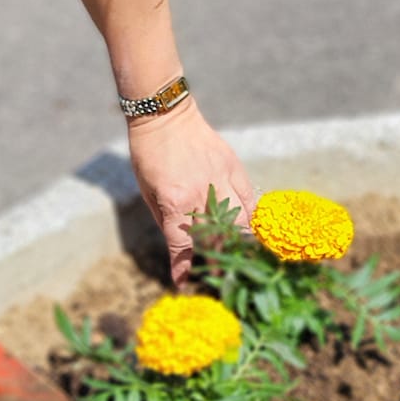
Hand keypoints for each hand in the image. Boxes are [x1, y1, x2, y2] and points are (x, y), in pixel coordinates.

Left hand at [126, 100, 255, 285]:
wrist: (164, 114)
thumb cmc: (148, 155)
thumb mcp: (149, 193)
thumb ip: (168, 224)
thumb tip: (182, 253)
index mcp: (175, 200)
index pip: (184, 245)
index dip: (185, 269)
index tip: (186, 286)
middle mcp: (201, 191)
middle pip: (219, 237)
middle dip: (220, 262)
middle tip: (221, 278)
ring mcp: (222, 177)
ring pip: (241, 220)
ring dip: (241, 243)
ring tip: (241, 258)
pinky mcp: (234, 166)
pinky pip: (249, 198)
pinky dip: (250, 218)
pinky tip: (250, 230)